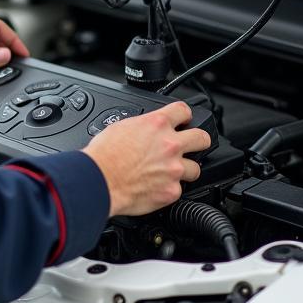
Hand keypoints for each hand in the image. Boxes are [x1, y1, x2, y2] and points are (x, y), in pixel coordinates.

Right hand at [81, 102, 211, 216]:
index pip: (184, 110)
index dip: (184, 116)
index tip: (184, 121)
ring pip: (195, 168)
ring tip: (169, 172)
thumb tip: (146, 130)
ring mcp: (174, 169)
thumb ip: (142, 126)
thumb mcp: (121, 127)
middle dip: (198, 141)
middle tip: (191, 146)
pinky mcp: (172, 191)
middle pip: (202, 138)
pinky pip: (179, 189)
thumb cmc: (103, 155)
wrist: (99, 180)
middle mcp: (170, 145)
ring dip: (184, 169)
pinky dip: (169, 189)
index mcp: (157, 124)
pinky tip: (157, 187)